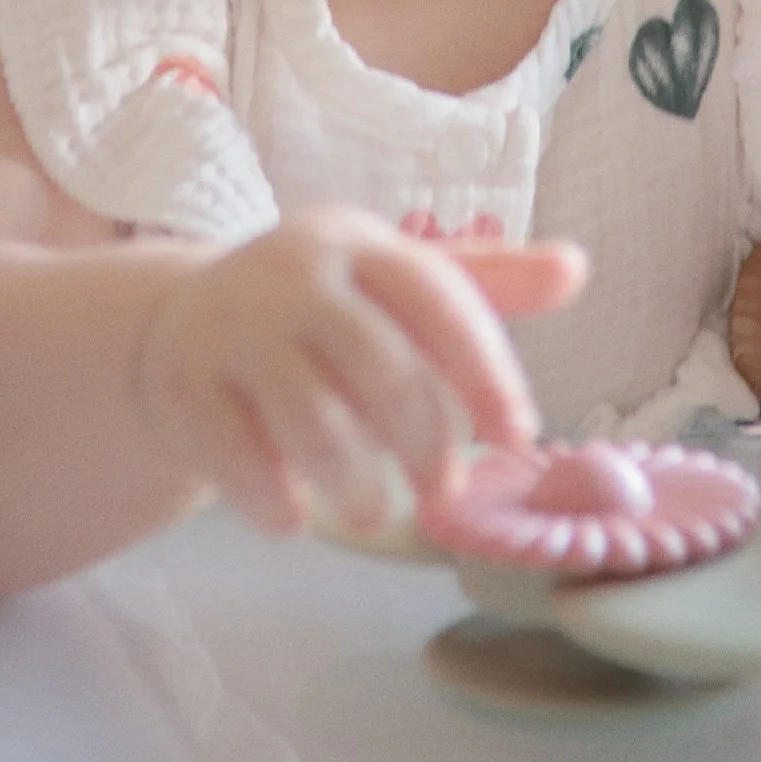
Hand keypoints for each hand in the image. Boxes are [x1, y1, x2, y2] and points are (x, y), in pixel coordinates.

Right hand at [137, 209, 586, 537]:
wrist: (183, 321)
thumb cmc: (323, 309)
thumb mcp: (396, 281)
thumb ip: (487, 283)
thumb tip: (577, 267)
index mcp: (360, 244)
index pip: (438, 297)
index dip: (486, 370)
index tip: (519, 436)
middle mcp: (295, 273)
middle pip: (380, 366)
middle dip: (424, 441)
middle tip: (443, 490)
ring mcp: (232, 326)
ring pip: (311, 417)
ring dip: (356, 482)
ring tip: (375, 511)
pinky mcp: (183, 383)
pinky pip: (236, 453)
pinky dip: (272, 496)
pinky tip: (294, 518)